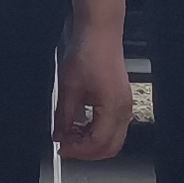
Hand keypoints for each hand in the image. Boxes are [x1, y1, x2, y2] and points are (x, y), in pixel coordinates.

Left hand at [55, 31, 133, 161]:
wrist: (100, 31)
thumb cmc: (89, 51)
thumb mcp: (68, 88)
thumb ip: (63, 117)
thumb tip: (59, 134)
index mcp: (113, 108)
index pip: (98, 144)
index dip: (78, 151)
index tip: (62, 149)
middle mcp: (123, 109)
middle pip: (110, 147)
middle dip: (86, 151)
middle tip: (66, 146)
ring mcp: (124, 104)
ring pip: (112, 138)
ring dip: (91, 141)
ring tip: (70, 133)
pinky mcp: (120, 99)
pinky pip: (112, 126)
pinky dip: (96, 130)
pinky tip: (80, 123)